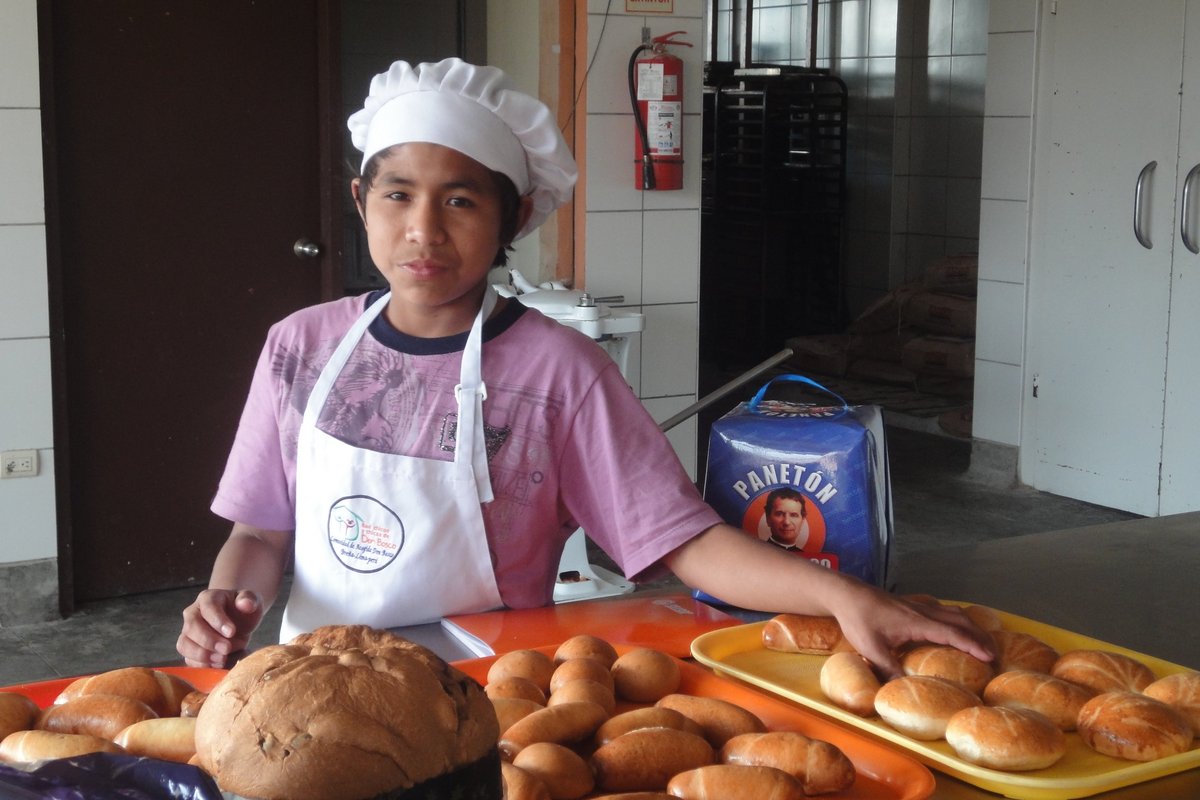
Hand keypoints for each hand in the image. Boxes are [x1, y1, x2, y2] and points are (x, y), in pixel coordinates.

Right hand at [177, 589, 264, 667]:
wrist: (239, 622)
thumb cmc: (244, 611)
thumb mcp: (252, 601)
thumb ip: (249, 600)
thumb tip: (246, 604)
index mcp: (208, 598)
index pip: (208, 607)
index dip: (218, 620)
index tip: (231, 632)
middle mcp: (193, 614)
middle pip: (191, 627)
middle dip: (209, 640)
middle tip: (226, 649)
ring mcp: (188, 633)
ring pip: (184, 645)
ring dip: (202, 655)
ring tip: (222, 659)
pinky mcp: (189, 649)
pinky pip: (188, 659)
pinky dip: (202, 665)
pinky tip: (218, 664)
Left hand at [833, 586, 994, 679]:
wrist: (847, 595)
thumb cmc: (858, 619)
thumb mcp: (871, 648)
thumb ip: (888, 669)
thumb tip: (902, 691)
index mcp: (917, 622)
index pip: (952, 633)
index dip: (973, 645)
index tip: (990, 657)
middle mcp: (923, 612)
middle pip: (961, 621)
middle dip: (981, 637)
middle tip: (996, 655)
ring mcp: (920, 607)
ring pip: (954, 614)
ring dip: (972, 627)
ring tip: (984, 643)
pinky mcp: (914, 606)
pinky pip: (944, 611)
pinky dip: (959, 621)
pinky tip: (958, 629)